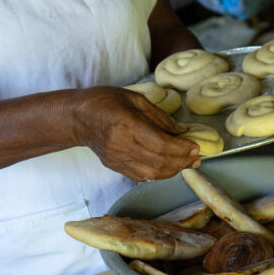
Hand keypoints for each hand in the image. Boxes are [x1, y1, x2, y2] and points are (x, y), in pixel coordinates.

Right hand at [64, 86, 199, 180]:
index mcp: (126, 124)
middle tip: (197, 159)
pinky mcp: (115, 166)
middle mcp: (121, 145)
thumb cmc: (105, 101)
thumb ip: (158, 116)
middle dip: (182, 161)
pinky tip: (169, 167)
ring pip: (152, 173)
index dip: (181, 149)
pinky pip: (141, 176)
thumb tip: (180, 132)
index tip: (195, 148)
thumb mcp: (134, 98)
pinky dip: (159, 173)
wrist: (77, 117)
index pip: (160, 144)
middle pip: (159, 161)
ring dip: (173, 170)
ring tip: (187, 164)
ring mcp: (117, 159)